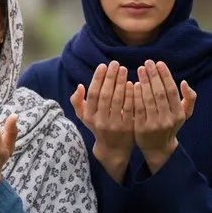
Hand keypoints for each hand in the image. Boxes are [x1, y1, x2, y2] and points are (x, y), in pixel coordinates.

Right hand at [70, 62, 133, 181]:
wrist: (113, 148)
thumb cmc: (98, 126)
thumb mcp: (84, 116)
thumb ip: (78, 101)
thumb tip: (79, 86)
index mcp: (89, 116)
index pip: (93, 94)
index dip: (97, 78)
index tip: (103, 65)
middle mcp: (100, 121)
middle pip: (105, 95)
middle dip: (110, 77)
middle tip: (115, 64)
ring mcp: (115, 125)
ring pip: (118, 101)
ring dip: (121, 83)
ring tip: (124, 70)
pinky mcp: (128, 128)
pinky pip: (130, 108)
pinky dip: (131, 95)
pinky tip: (133, 83)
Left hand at [134, 60, 195, 172]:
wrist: (159, 148)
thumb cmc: (171, 125)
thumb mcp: (184, 114)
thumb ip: (189, 98)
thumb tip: (184, 83)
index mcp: (179, 114)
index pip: (172, 91)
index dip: (165, 75)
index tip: (159, 63)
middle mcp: (168, 119)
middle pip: (160, 93)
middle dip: (153, 76)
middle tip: (147, 62)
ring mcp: (154, 124)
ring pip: (148, 100)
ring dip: (144, 82)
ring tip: (141, 69)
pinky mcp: (141, 128)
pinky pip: (138, 108)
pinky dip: (136, 95)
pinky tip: (133, 84)